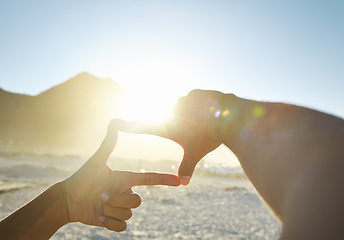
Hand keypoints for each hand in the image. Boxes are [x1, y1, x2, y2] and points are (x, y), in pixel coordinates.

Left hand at [64, 120, 179, 230]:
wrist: (68, 199)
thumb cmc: (82, 178)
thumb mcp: (96, 161)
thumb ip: (108, 145)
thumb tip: (113, 123)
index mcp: (126, 179)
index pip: (149, 179)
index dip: (164, 180)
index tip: (178, 181)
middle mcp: (126, 193)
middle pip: (137, 201)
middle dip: (118, 199)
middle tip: (101, 195)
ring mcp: (121, 208)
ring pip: (128, 214)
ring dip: (110, 210)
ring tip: (98, 205)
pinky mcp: (114, 222)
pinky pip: (122, 227)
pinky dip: (109, 223)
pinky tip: (99, 217)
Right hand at [113, 90, 224, 184]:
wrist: (228, 117)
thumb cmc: (208, 137)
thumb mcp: (195, 153)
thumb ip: (187, 167)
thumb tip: (183, 184)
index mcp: (166, 125)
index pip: (140, 127)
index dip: (125, 126)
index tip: (112, 123)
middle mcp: (171, 110)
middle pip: (171, 120)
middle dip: (182, 127)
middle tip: (195, 131)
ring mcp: (183, 99)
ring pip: (183, 109)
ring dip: (191, 116)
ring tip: (204, 123)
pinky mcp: (195, 93)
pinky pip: (195, 100)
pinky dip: (200, 107)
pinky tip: (209, 112)